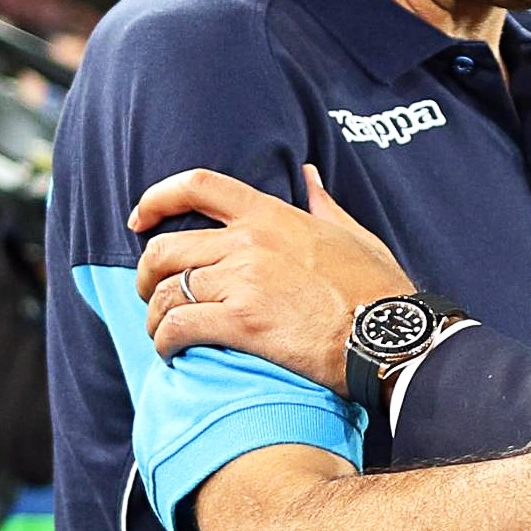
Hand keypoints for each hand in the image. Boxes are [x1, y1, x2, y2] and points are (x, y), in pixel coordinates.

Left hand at [130, 165, 411, 392]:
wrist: (390, 334)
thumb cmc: (378, 289)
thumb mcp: (353, 235)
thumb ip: (323, 203)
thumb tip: (309, 175)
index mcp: (272, 216)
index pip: (198, 186)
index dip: (157, 198)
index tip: (139, 219)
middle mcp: (249, 242)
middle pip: (165, 249)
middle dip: (146, 276)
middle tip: (150, 296)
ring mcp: (243, 282)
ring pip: (166, 294)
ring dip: (156, 318)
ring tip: (163, 335)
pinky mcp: (241, 323)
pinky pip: (177, 328)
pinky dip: (165, 343)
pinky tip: (172, 355)